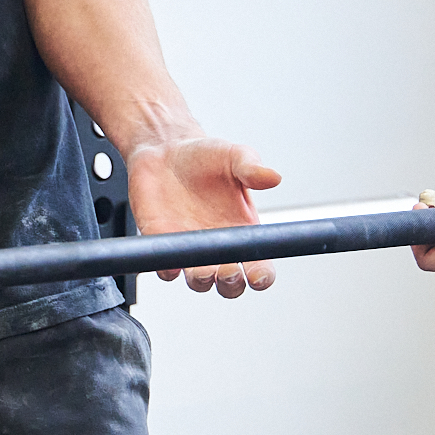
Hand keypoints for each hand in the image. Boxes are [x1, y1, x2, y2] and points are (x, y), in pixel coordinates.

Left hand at [128, 135, 282, 296]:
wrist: (165, 149)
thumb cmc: (205, 156)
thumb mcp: (234, 156)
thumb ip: (252, 168)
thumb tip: (273, 177)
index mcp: (243, 231)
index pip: (259, 266)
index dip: (262, 277)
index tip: (259, 275)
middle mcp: (218, 246)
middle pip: (230, 284)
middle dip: (230, 285)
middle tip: (228, 272)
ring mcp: (189, 248)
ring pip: (198, 282)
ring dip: (201, 281)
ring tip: (202, 270)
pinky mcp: (161, 243)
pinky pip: (166, 267)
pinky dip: (168, 269)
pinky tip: (170, 262)